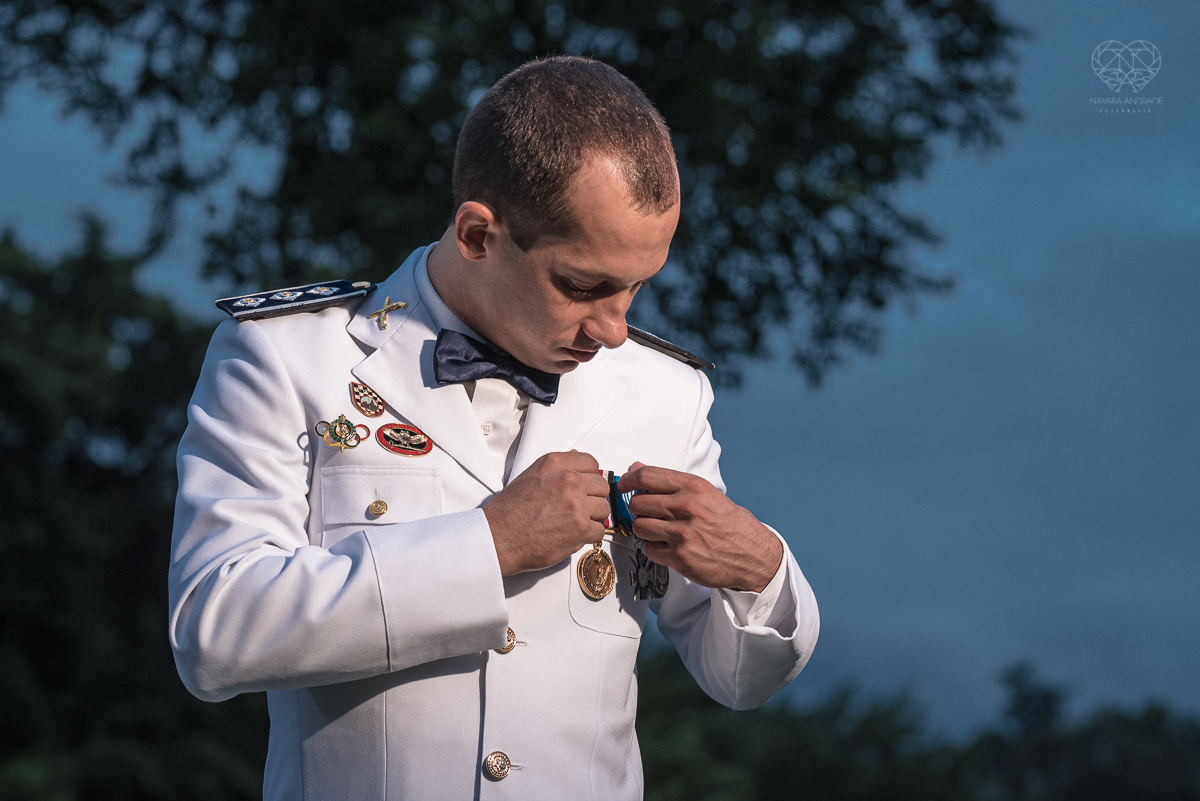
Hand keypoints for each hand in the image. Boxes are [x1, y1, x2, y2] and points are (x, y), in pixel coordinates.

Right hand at [484, 451, 610, 575]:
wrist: (499, 537)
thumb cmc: (509, 511)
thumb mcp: (530, 476)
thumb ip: (557, 468)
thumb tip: (575, 457)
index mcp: (555, 464)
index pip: (591, 463)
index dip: (589, 477)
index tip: (584, 487)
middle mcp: (568, 480)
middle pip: (601, 486)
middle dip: (593, 498)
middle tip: (579, 508)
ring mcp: (576, 504)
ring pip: (604, 509)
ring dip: (593, 517)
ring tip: (574, 523)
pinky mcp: (580, 528)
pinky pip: (599, 531)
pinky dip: (589, 536)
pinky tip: (572, 535)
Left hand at [618, 462, 782, 592]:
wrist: (754, 554)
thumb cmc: (729, 523)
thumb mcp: (705, 493)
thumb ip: (671, 483)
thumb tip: (637, 468)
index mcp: (694, 487)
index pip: (646, 476)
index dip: (627, 480)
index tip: (622, 485)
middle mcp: (687, 508)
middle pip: (637, 503)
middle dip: (638, 509)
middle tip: (648, 513)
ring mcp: (683, 534)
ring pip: (639, 526)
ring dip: (645, 529)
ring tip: (660, 531)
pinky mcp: (680, 557)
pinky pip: (649, 549)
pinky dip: (655, 548)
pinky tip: (670, 546)